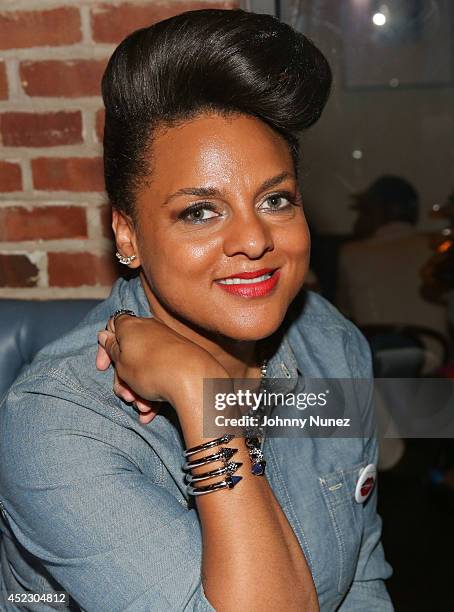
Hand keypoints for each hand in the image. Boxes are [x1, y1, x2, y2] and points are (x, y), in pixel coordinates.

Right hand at [96, 313, 228, 420]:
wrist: (192, 379)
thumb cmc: (150, 370)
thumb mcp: (122, 364)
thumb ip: (112, 350)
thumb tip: (105, 334)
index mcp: (131, 326)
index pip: (112, 327)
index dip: (105, 348)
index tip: (103, 368)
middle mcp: (149, 330)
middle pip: (127, 355)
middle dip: (123, 380)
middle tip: (125, 396)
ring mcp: (166, 343)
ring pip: (143, 368)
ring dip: (138, 390)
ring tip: (142, 407)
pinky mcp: (179, 357)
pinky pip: (159, 373)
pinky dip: (153, 391)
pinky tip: (150, 412)